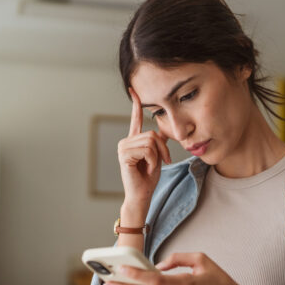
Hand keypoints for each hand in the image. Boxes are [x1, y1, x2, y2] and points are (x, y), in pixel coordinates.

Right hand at [117, 87, 171, 207]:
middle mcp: (126, 141)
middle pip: (152, 134)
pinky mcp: (124, 155)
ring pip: (150, 142)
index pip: (136, 119)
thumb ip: (157, 142)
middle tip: (161, 162)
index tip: (134, 91)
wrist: (142, 194)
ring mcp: (123, 147)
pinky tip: (145, 169)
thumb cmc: (149, 177)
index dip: (136, 105)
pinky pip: (147, 150)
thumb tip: (160, 132)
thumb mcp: (157, 156)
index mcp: (134, 140)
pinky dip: (152, 161)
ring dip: (156, 157)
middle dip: (162, 149)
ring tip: (150, 167)